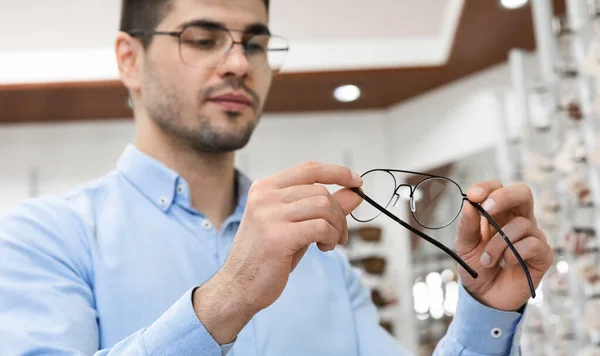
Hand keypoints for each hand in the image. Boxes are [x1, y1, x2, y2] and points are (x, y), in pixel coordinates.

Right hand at [193, 161, 362, 342]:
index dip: (337, 172)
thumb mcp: (297, 225)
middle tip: (339, 235)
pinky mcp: (277, 236)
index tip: (356, 181)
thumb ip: (323, 207)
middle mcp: (265, 196)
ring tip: (329, 243)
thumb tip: (356, 193)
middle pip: (321, 191)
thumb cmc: (269, 255)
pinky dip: (331, 237)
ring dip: (337, 227)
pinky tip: (323, 248)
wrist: (239, 286)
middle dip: (339, 214)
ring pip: (324, 206)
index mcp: (265, 188)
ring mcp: (269, 215)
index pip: (309, 169)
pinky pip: (321, 227)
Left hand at [455, 180, 552, 311]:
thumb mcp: (464, 245)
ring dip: (498, 243)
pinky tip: (504, 264)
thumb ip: (467, 225)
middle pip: (522, 192)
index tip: (474, 196)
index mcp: (498, 213)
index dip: (487, 187)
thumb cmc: (476, 266)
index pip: (498, 188)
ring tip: (487, 260)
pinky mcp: (543, 255)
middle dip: (503, 197)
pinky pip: (533, 244)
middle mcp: (517, 220)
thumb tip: (469, 204)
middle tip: (486, 209)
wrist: (485, 296)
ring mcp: (532, 236)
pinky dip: (513, 254)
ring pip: (521, 224)